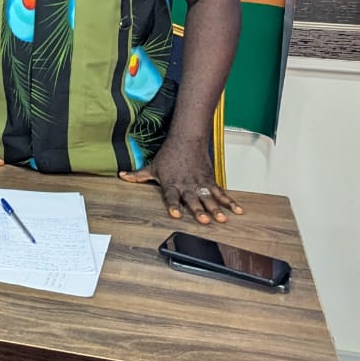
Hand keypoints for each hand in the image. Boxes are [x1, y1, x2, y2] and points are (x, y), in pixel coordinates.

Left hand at [119, 138, 243, 223]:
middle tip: (204, 220)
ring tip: (221, 219)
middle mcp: (186, 185)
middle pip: (192, 199)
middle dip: (198, 210)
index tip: (175, 214)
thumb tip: (122, 177)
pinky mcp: (210, 180)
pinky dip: (230, 201)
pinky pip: (221, 192)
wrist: (186, 140)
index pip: (171, 196)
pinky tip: (237, 210)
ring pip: (208, 197)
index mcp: (171, 183)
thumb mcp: (152, 166)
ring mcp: (199, 183)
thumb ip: (138, 175)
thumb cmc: (169, 155)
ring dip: (215, 208)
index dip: (173, 205)